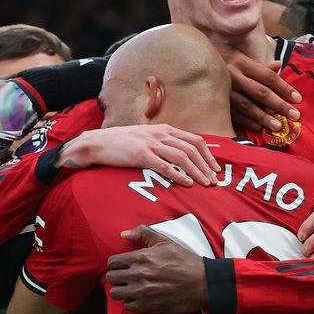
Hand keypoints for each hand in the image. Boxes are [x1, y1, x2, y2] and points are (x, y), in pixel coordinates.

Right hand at [58, 125, 220, 186]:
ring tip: (205, 184)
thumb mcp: (146, 137)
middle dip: (206, 166)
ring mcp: (151, 144)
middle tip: (215, 181)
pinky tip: (187, 183)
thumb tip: (180, 155)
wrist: (98, 143)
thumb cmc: (122, 143)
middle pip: (192, 149)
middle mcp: (161, 134)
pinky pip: (164, 165)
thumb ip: (163, 143)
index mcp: (164, 129)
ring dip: (197, 172)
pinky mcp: (141, 155)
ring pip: (182, 157)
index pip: (195, 140)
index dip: (208, 155)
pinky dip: (178, 175)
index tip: (215, 169)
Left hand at [107, 226, 207, 313]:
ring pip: (115, 293)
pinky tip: (140, 297)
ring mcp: (142, 292)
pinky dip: (132, 302)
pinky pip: (127, 306)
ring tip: (131, 288)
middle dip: (117, 276)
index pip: (112, 262)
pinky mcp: (147, 306)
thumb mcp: (165, 242)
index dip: (116, 263)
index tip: (123, 266)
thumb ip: (143, 233)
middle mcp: (138, 274)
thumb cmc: (185, 261)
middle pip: (111, 278)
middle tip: (126, 277)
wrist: (203, 283)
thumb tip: (123, 234)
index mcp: (141, 257)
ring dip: (122, 290)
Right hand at [223, 53, 301, 131]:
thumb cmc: (223, 60)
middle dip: (278, 105)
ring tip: (278, 126)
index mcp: (242, 63)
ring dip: (263, 117)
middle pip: (260, 92)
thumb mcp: (241, 58)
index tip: (298, 99)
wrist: (191, 61)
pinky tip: (258, 128)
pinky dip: (246, 121)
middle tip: (294, 116)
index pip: (268, 77)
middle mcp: (233, 76)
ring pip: (246, 106)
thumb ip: (261, 66)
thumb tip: (280, 65)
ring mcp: (224, 91)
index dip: (284, 88)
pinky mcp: (216, 102)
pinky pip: (233, 114)